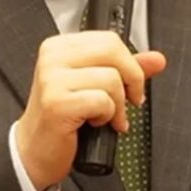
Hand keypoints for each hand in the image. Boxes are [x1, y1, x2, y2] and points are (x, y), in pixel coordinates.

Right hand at [15, 32, 166, 190]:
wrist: (34, 151)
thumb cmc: (62, 118)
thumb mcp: (93, 86)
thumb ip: (125, 69)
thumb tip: (156, 59)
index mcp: (59, 47)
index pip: (109, 39)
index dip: (129, 63)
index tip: (130, 83)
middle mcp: (53, 58)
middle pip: (112, 51)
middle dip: (131, 79)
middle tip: (130, 100)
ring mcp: (52, 79)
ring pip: (111, 79)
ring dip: (118, 105)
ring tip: (107, 117)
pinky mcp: (57, 103)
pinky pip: (102, 101)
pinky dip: (107, 116)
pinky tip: (95, 123)